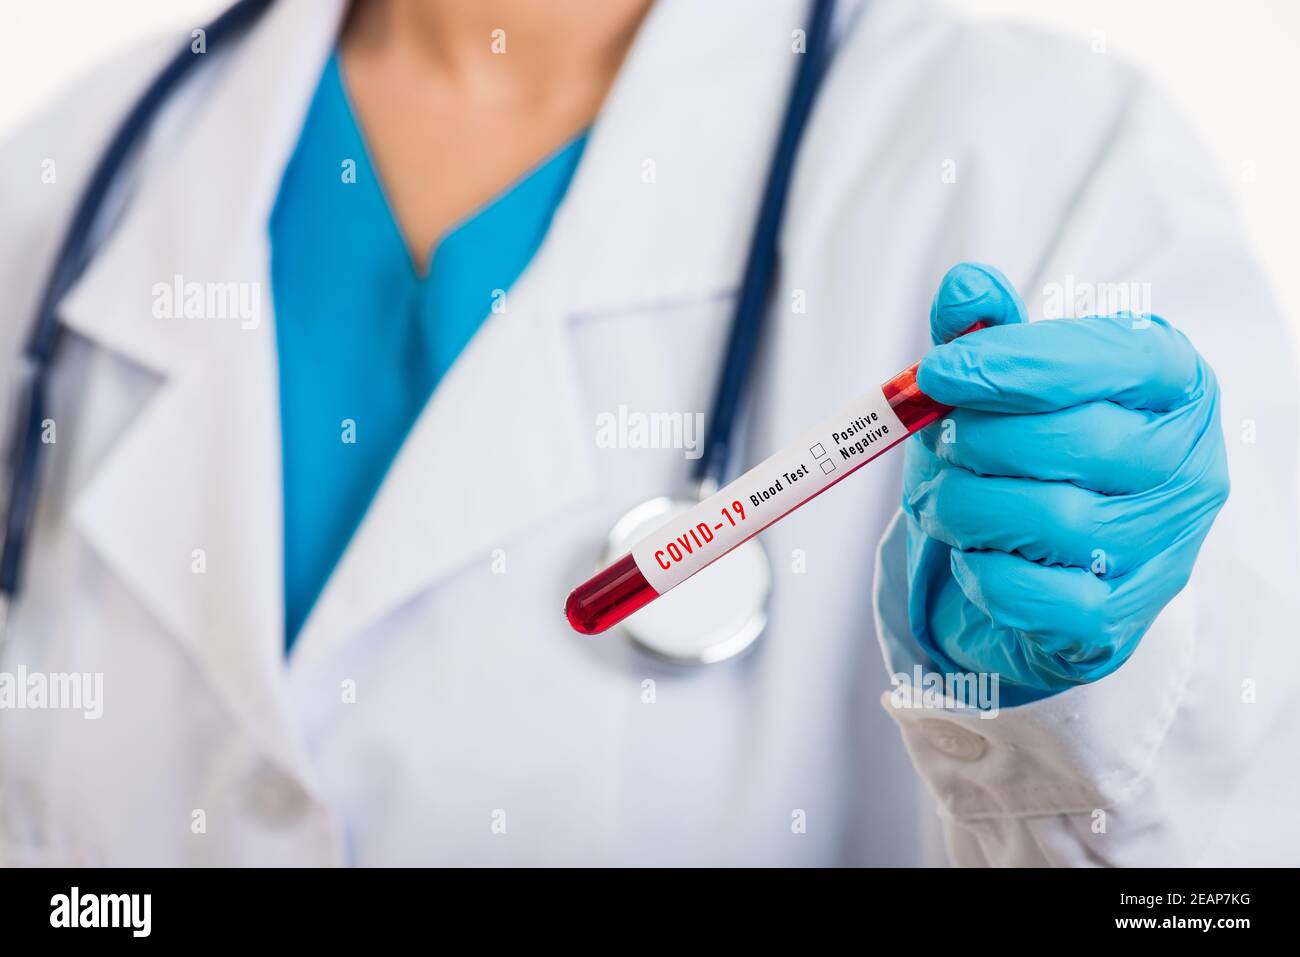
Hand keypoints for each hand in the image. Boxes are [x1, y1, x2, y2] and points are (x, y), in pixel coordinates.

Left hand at [902, 263, 1228, 699]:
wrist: (1041, 567)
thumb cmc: (1026, 455)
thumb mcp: (1004, 384)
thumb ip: (984, 332)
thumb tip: (965, 289)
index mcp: (1173, 388)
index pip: (1108, 361)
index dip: (1012, 364)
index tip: (939, 370)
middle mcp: (1187, 467)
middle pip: (1077, 441)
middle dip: (979, 440)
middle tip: (939, 443)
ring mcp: (1162, 551)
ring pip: (1052, 520)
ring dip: (966, 505)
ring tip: (941, 498)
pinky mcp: (1117, 622)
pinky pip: (1034, 595)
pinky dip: (981, 572)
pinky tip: (972, 554)